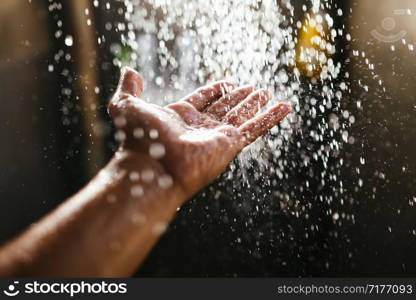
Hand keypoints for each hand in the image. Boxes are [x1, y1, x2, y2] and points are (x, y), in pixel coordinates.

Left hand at [108, 67, 291, 198]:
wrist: (152, 166)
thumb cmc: (139, 138)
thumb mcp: (126, 106)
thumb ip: (129, 89)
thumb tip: (130, 71)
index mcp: (180, 117)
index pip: (203, 100)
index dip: (215, 90)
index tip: (227, 82)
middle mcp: (200, 128)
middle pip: (225, 108)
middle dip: (239, 98)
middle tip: (253, 88)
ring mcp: (217, 137)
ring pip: (242, 117)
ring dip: (255, 105)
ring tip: (267, 92)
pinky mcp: (231, 145)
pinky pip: (255, 129)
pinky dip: (271, 118)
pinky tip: (284, 107)